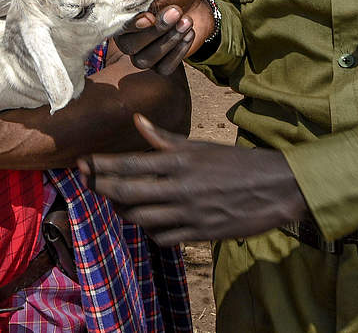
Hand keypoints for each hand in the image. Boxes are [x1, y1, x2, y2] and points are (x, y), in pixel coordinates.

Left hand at [77, 115, 310, 245]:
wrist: (275, 188)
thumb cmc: (235, 162)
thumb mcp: (199, 146)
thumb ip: (164, 138)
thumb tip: (137, 120)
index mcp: (180, 162)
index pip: (130, 165)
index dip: (101, 165)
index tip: (82, 162)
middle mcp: (180, 188)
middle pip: (127, 193)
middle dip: (101, 187)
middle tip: (84, 180)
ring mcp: (189, 214)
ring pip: (141, 218)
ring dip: (122, 209)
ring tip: (113, 199)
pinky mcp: (199, 234)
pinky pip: (163, 238)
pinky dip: (149, 231)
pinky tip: (145, 221)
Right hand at [115, 0, 211, 73]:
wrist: (198, 2)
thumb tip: (140, 10)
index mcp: (123, 16)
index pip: (119, 27)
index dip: (133, 25)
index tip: (151, 16)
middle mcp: (128, 38)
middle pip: (130, 46)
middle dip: (155, 31)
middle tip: (176, 12)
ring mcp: (144, 53)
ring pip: (145, 60)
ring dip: (169, 41)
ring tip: (187, 21)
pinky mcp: (161, 64)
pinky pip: (163, 68)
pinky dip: (178, 52)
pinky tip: (189, 34)